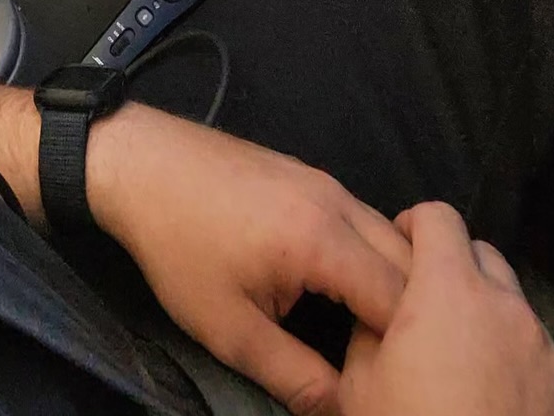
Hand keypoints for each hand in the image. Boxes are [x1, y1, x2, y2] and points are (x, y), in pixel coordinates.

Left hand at [85, 103, 411, 414]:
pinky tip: (346, 287)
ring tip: (369, 330)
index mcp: (323, 240)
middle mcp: (337, 201)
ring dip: (394, 281)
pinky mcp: (309, 173)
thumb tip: (341, 409)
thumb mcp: (229, 328)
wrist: (140, 163)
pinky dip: (372, 253)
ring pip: (390, 234)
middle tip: (388, 357)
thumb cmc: (178, 246)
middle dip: (413, 312)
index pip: (400, 299)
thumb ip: (294, 375)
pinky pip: (363, 217)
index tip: (391, 376)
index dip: (404, 346)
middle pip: (411, 261)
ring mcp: (325, 180)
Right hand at [340, 204, 553, 415]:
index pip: (439, 217)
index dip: (414, 225)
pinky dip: (542, 373)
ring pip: (521, 311)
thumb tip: (382, 313)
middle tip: (430, 313)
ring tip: (471, 368)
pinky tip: (523, 401)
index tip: (399, 252)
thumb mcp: (359, 384)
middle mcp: (509, 309)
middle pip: (484, 256)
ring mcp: (552, 354)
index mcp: (451, 290)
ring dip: (495, 321)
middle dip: (456, 269)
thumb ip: (369, 329)